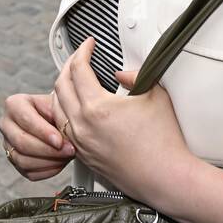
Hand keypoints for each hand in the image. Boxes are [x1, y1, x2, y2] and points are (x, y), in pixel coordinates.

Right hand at [0, 92, 75, 180]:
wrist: (56, 123)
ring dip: (49, 162)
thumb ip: (59, 113)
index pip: (25, 119)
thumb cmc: (57, 112)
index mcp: (14, 105)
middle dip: (48, 150)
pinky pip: (28, 172)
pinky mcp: (14, 161)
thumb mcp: (59, 106)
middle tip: (69, 150)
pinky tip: (60, 162)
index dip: (44, 132)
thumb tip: (64, 128)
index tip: (60, 141)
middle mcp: (6, 124)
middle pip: (21, 142)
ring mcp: (8, 144)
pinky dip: (47, 170)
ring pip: (23, 160)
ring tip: (66, 156)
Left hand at [49, 38, 193, 204]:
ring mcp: (81, 143)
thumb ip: (136, 75)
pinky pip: (62, 128)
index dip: (83, 50)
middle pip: (61, 85)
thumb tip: (122, 72)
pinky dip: (63, 112)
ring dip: (61, 89)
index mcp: (97, 108)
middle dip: (69, 65)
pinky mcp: (84, 156)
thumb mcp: (154, 95)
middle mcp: (83, 126)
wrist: (166, 177)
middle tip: (80, 57)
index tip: (89, 44)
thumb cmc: (164, 142)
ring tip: (73, 79)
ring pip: (56, 108)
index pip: (78, 69)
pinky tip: (73, 107)